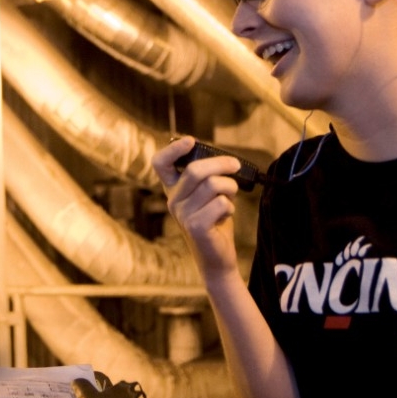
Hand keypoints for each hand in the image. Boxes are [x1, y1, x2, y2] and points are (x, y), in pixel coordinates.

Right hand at [153, 136, 244, 280]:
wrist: (218, 257)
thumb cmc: (214, 220)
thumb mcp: (207, 194)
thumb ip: (207, 177)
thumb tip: (224, 159)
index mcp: (173, 189)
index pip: (160, 164)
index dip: (173, 150)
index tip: (190, 141)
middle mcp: (173, 200)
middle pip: (196, 170)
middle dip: (221, 164)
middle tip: (235, 165)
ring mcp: (182, 214)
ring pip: (213, 185)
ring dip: (230, 187)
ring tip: (230, 197)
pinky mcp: (196, 226)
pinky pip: (221, 203)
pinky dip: (230, 206)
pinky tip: (226, 215)